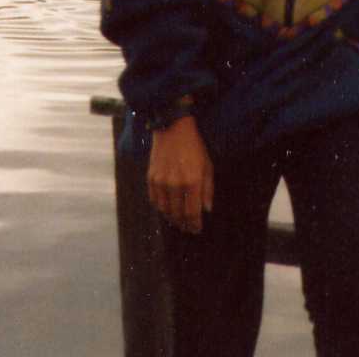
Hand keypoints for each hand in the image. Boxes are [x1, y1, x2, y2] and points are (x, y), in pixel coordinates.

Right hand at [147, 115, 213, 233]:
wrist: (173, 129)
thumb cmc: (195, 147)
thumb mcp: (208, 165)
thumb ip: (208, 189)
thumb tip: (206, 209)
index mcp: (192, 181)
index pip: (192, 212)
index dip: (194, 224)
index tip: (197, 230)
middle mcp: (175, 184)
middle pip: (177, 214)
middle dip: (184, 224)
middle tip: (188, 228)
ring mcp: (161, 182)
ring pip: (165, 210)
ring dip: (172, 218)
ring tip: (178, 222)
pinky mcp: (151, 178)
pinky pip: (155, 200)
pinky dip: (161, 208)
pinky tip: (167, 210)